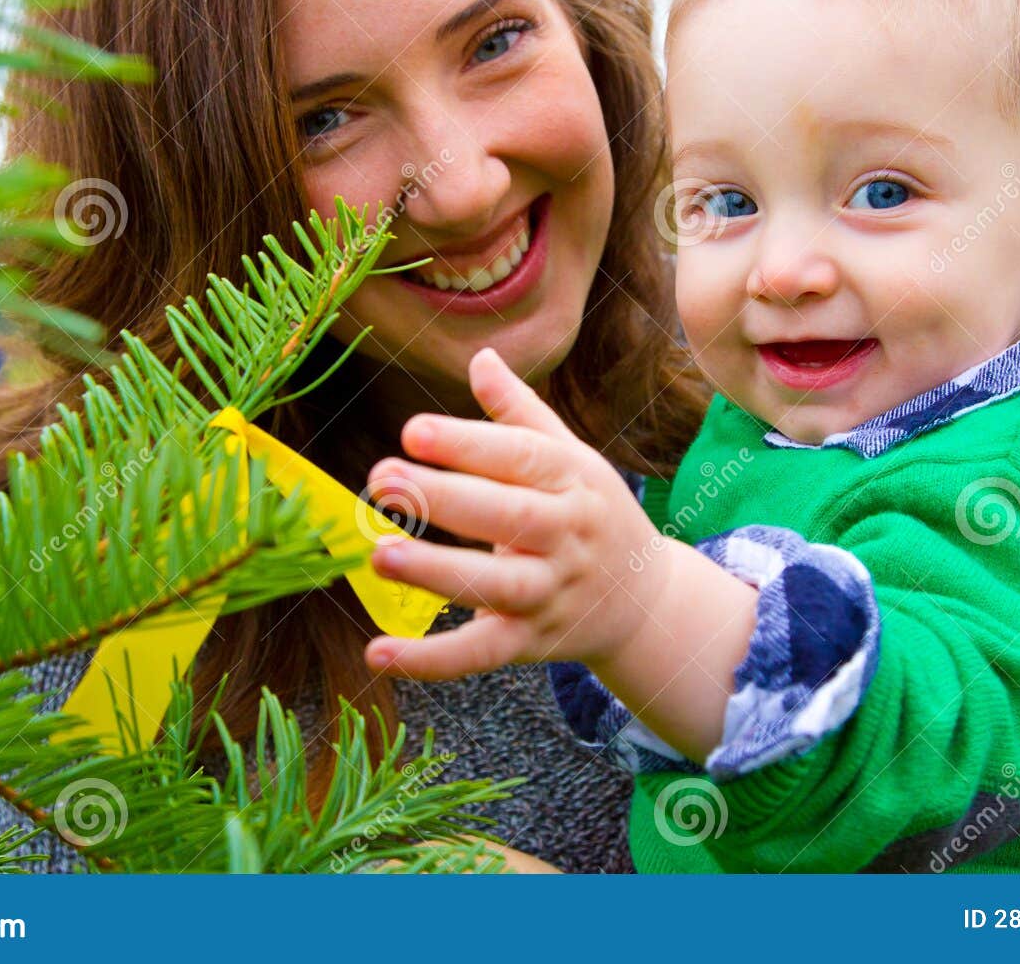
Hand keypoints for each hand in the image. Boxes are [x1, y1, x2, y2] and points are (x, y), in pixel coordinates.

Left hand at [362, 347, 668, 679]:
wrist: (644, 601)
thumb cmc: (588, 513)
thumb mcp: (569, 457)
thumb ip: (518, 413)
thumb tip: (480, 356)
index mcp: (571, 480)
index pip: (518, 457)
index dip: (466, 444)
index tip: (412, 431)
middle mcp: (565, 536)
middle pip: (505, 516)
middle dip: (443, 498)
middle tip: (381, 479)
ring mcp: (549, 593)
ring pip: (494, 586)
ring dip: (436, 573)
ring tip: (380, 554)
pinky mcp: (530, 645)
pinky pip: (479, 655)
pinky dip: (430, 662)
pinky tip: (376, 653)